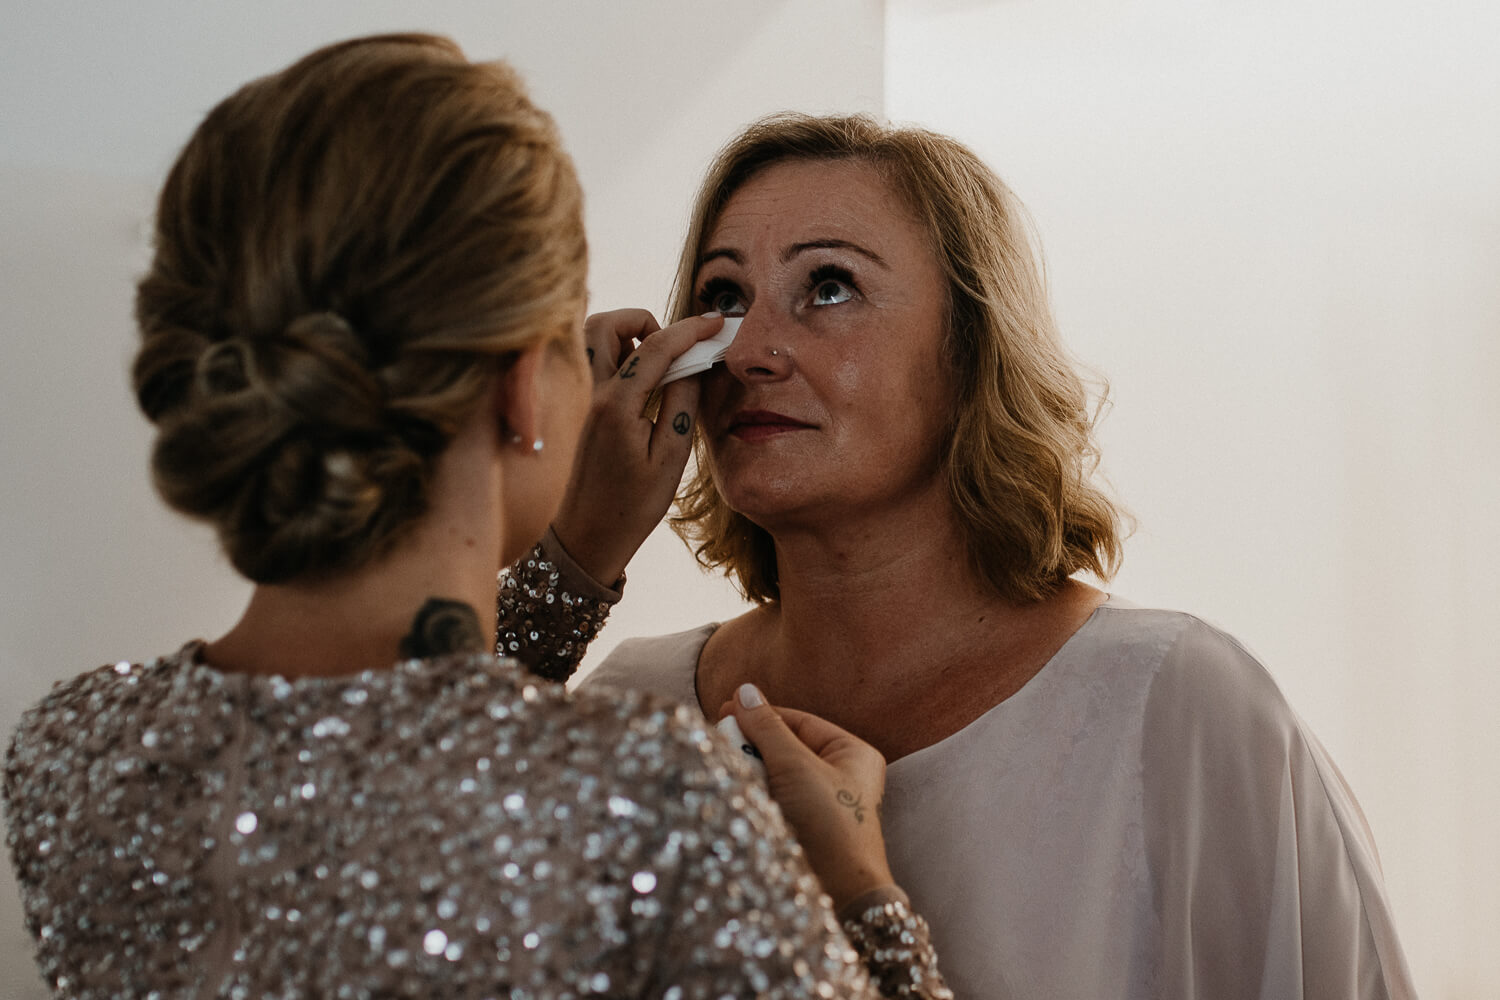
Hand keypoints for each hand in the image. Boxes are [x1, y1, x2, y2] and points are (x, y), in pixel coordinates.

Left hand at [551, 310, 723, 584]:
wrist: (586, 536)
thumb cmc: (632, 506)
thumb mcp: (671, 458)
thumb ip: (682, 402)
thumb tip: (693, 364)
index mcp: (616, 405)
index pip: (656, 346)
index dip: (691, 330)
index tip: (716, 324)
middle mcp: (590, 393)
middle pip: (607, 323)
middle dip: (645, 321)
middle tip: (674, 348)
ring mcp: (578, 398)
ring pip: (593, 337)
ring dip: (627, 335)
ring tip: (657, 365)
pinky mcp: (576, 406)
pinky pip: (592, 360)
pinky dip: (617, 354)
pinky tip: (640, 383)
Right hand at [721, 684, 896, 911]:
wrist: (841, 892)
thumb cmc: (829, 823)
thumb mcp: (796, 766)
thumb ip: (767, 727)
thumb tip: (744, 691)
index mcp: (851, 752)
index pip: (797, 720)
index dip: (760, 714)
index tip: (723, 709)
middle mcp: (841, 775)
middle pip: (785, 746)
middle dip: (752, 744)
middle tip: (718, 738)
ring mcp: (822, 803)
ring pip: (776, 774)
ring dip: (751, 770)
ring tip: (726, 767)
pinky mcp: (806, 828)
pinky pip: (775, 799)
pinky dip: (756, 793)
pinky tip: (736, 791)